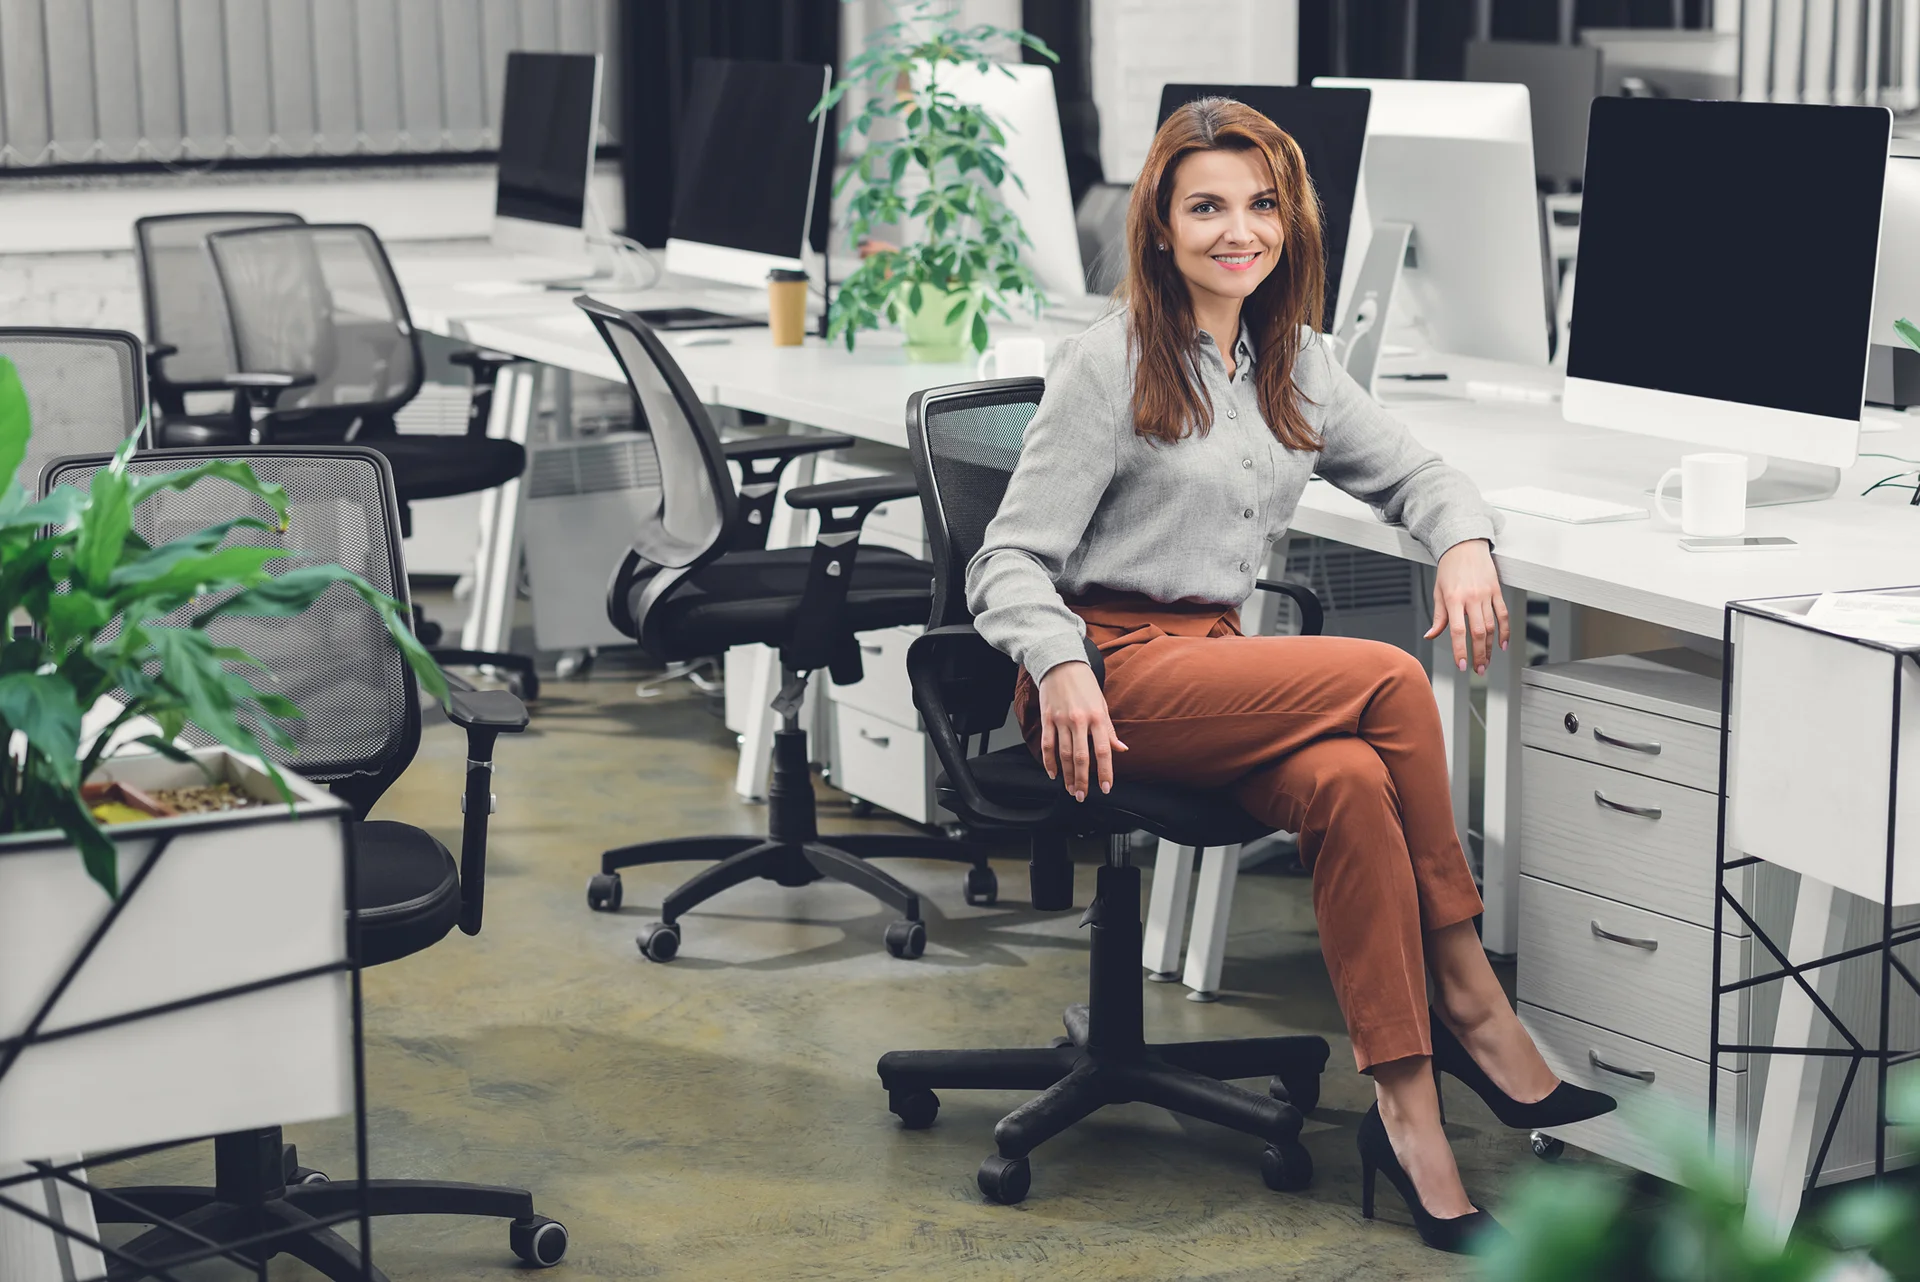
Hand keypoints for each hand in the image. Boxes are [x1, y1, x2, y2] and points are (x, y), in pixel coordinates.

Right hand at [1037, 660, 1126, 802]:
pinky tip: (1053, 774)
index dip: (1105, 771)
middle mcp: (1079, 720)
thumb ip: (1109, 730)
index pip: (1103, 750)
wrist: (1061, 663)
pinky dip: (1049, 762)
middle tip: (1082, 796)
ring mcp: (1061, 720)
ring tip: (1070, 790)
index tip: (1105, 788)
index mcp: (1096, 717)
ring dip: (1066, 775)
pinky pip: (1047, 745)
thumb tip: (1121, 749)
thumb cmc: (1084, 684)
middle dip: (1082, 780)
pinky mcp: (1047, 718)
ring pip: (1063, 754)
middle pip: (1081, 757)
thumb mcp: (1102, 705)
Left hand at [1423, 539, 1508, 674]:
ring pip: (1491, 626)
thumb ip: (1438, 617)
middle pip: (1478, 633)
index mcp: (1454, 599)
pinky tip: (1502, 645)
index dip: (1460, 650)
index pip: (1458, 631)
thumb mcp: (1438, 592)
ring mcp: (1486, 594)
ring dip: (1489, 647)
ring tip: (1486, 661)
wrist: (1464, 545)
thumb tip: (1431, 636)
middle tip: (1478, 670)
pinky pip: (1503, 614)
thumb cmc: (1449, 568)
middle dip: (1478, 655)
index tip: (1461, 665)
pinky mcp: (1497, 591)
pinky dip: (1505, 631)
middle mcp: (1471, 597)